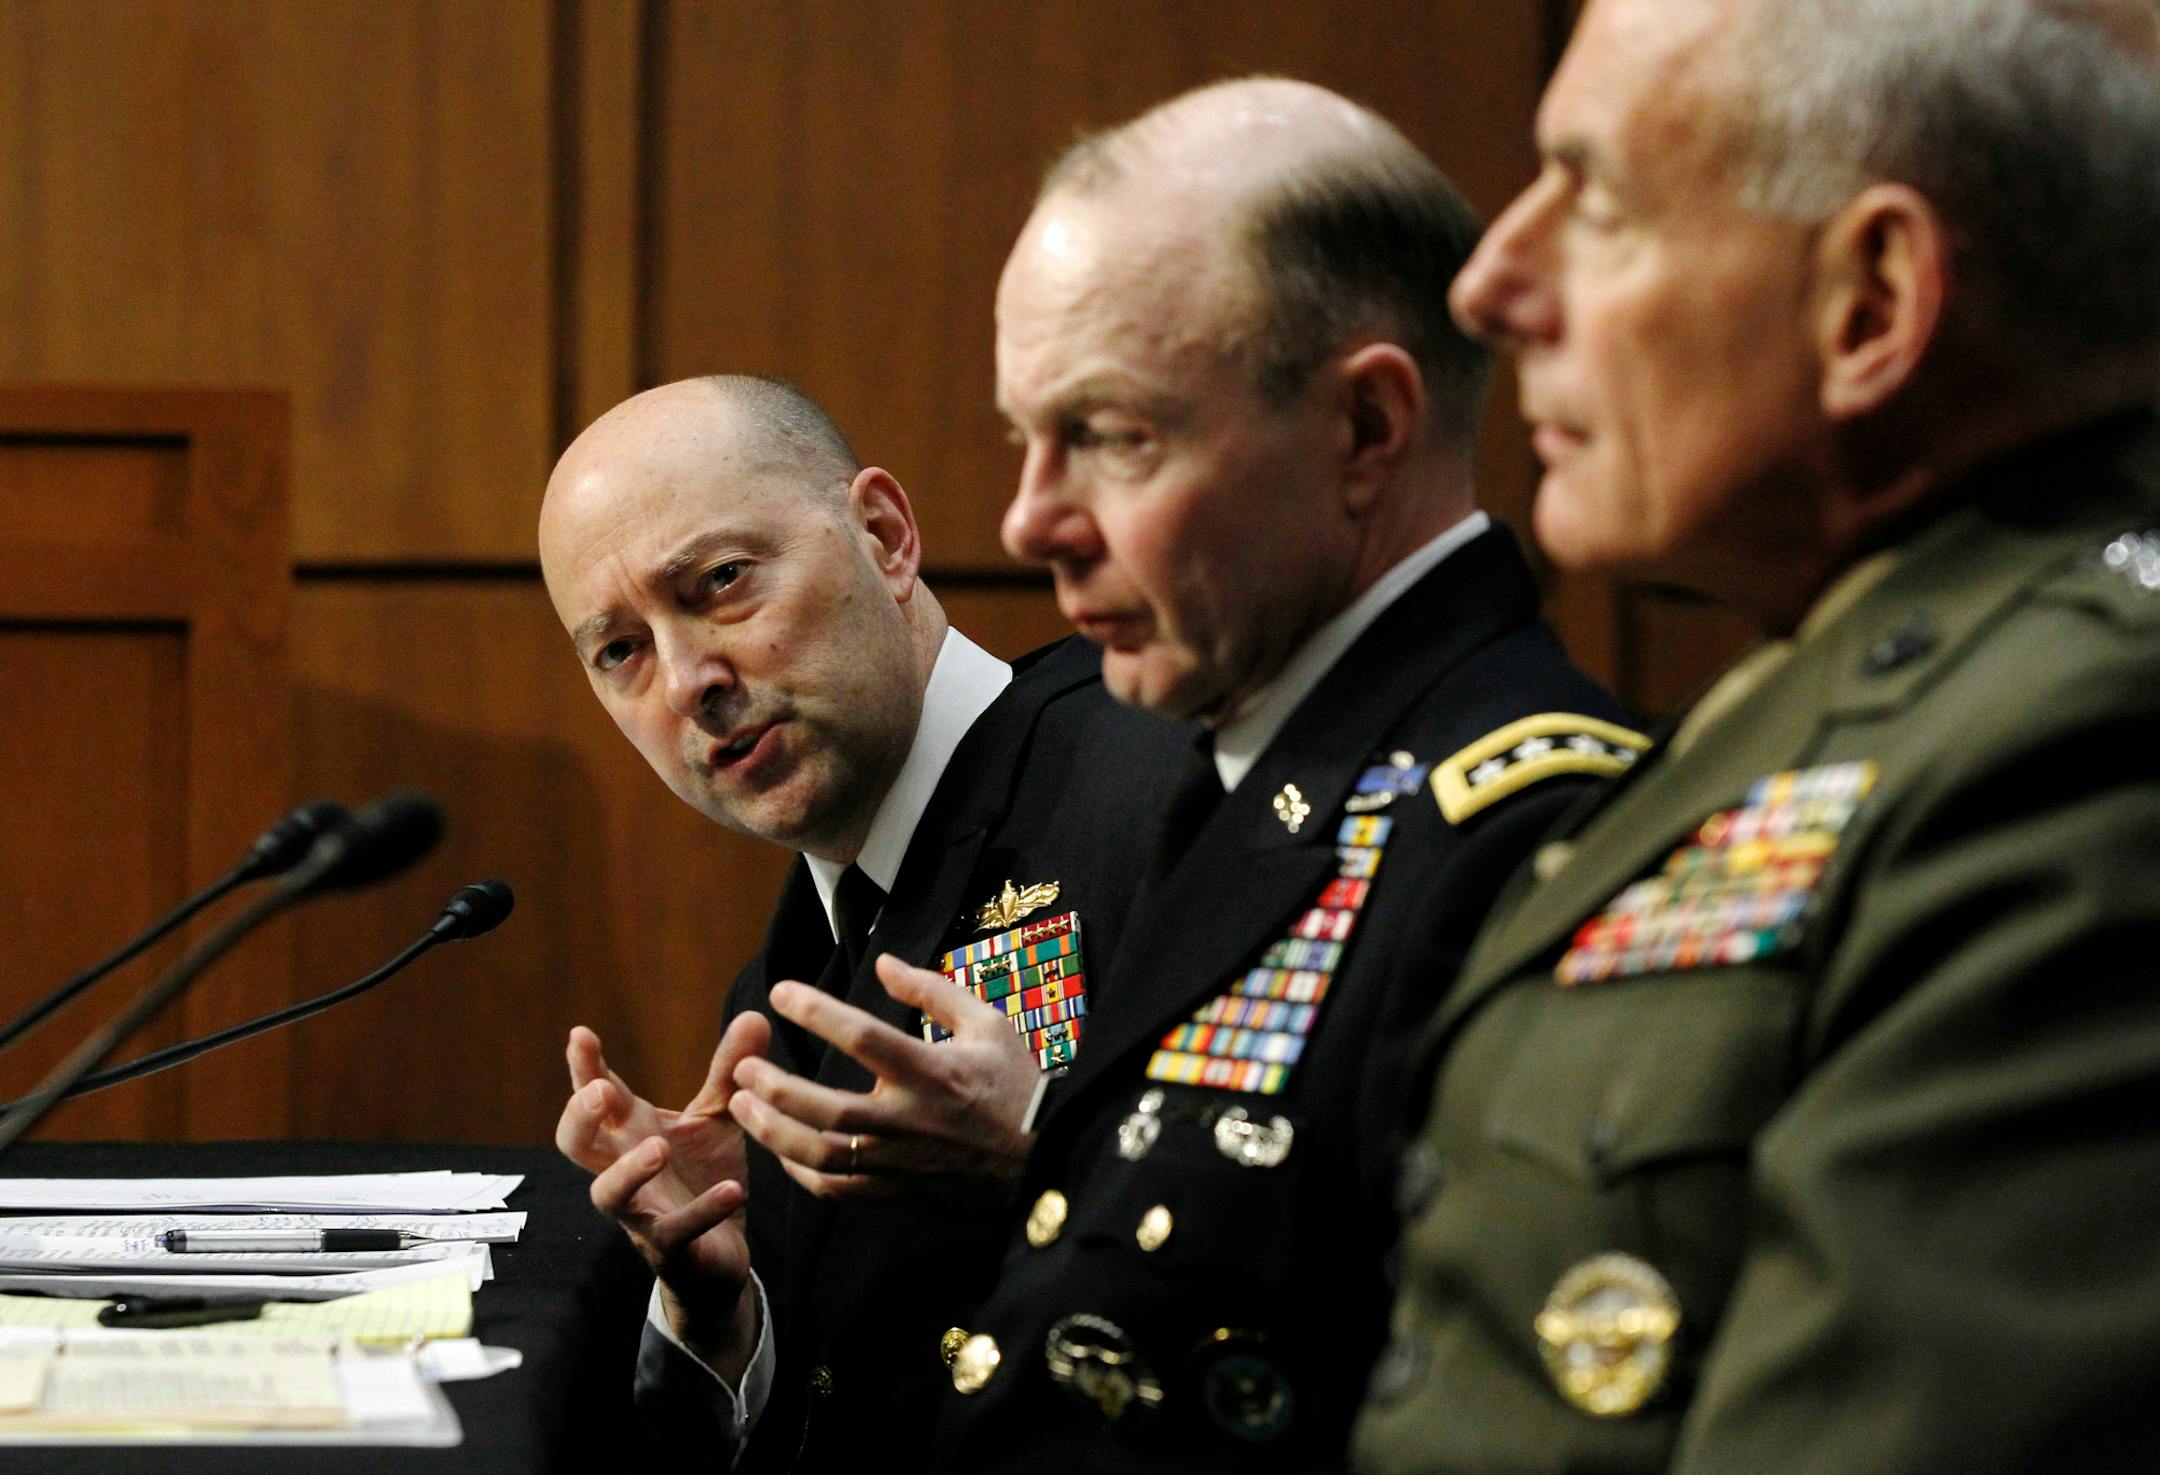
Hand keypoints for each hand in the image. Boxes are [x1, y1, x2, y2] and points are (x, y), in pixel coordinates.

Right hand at [554, 1017, 769, 1375]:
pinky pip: (676, 1232)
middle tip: (601, 1092)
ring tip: (658, 1147)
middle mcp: (625, 1170)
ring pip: (608, 1194)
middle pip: (576, 1144)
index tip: (580, 1034)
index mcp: (630, 1132)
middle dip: (580, 1117)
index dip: (584, 1068)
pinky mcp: (670, 1248)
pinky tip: (732, 1190)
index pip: (596, 1095)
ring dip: (628, 1169)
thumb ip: (729, 1071)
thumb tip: (755, 1012)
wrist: (719, 1259)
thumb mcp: (718, 1119)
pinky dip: (703, 1209)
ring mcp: (641, 1212)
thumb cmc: (703, 1178)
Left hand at [728, 953, 1040, 1200]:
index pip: (862, 1036)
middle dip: (774, 1087)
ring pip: (820, 1155)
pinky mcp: (896, 1193)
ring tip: (742, 1105)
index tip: (782, 992)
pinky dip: (798, 1171)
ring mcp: (900, 1162)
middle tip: (744, 1067)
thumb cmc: (1015, 1087)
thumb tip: (883, 964)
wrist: (1043, 1162)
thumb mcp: (987, 1025)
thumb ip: (933, 991)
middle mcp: (910, 1120)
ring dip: (772, 1130)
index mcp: (933, 1072)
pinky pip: (835, 1189)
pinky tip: (779, 1149)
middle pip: (825, 1108)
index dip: (816, 1011)